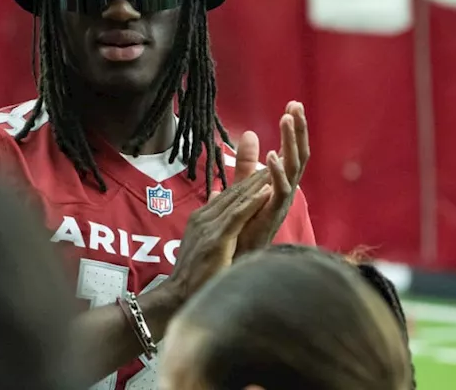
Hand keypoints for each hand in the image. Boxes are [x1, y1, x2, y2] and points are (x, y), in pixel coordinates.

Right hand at [162, 163, 272, 303]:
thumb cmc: (193, 275)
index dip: (249, 180)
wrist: (177, 296)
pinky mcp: (216, 239)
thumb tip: (218, 195)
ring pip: (238, 199)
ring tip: (277, 168)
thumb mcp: (202, 242)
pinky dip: (253, 203)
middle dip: (257, 175)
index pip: (230, 194)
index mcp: (202, 217)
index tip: (267, 167)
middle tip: (278, 158)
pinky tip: (267, 192)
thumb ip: (211, 219)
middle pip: (235, 191)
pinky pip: (237, 216)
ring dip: (259, 183)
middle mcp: (204, 217)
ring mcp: (209, 227)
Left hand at [233, 101, 309, 256]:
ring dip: (290, 142)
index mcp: (281, 183)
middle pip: (298, 155)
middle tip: (296, 104)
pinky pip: (280, 190)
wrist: (233, 260)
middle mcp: (286, 191)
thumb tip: (250, 133)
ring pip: (294, 167)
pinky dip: (277, 172)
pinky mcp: (273, 214)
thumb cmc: (243, 226)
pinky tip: (271, 155)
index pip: (292, 151)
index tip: (292, 104)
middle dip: (298, 130)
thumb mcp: (245, 186)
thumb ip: (246, 163)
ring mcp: (282, 202)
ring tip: (287, 118)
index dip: (294, 129)